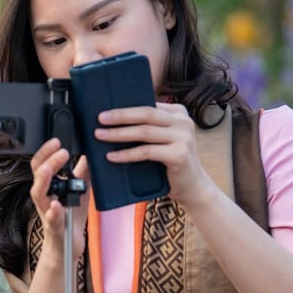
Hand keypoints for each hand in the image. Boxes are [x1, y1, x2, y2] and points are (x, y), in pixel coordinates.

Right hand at [29, 138, 88, 260]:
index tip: (57, 139)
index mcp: (48, 185)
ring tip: (51, 169)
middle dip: (47, 160)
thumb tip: (90, 152)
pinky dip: (53, 211)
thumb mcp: (80, 189)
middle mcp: (44, 196)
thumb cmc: (71, 216)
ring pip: (39, 194)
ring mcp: (47, 211)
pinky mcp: (55, 227)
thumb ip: (83, 172)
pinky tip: (56, 205)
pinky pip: (52, 218)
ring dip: (45, 180)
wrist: (67, 245)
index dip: (46, 150)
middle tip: (61, 150)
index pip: (41, 163)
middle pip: (37, 174)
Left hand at [93, 102, 217, 209]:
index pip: (147, 105)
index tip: (104, 110)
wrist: (192, 186)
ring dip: (119, 134)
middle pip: (146, 114)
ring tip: (100, 136)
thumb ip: (148, 127)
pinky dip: (127, 154)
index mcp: (178, 113)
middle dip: (120, 115)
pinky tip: (112, 156)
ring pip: (144, 132)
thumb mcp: (162, 139)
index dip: (125, 107)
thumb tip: (113, 120)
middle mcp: (183, 122)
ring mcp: (184, 138)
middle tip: (100, 118)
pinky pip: (146, 151)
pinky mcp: (179, 154)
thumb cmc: (170, 162)